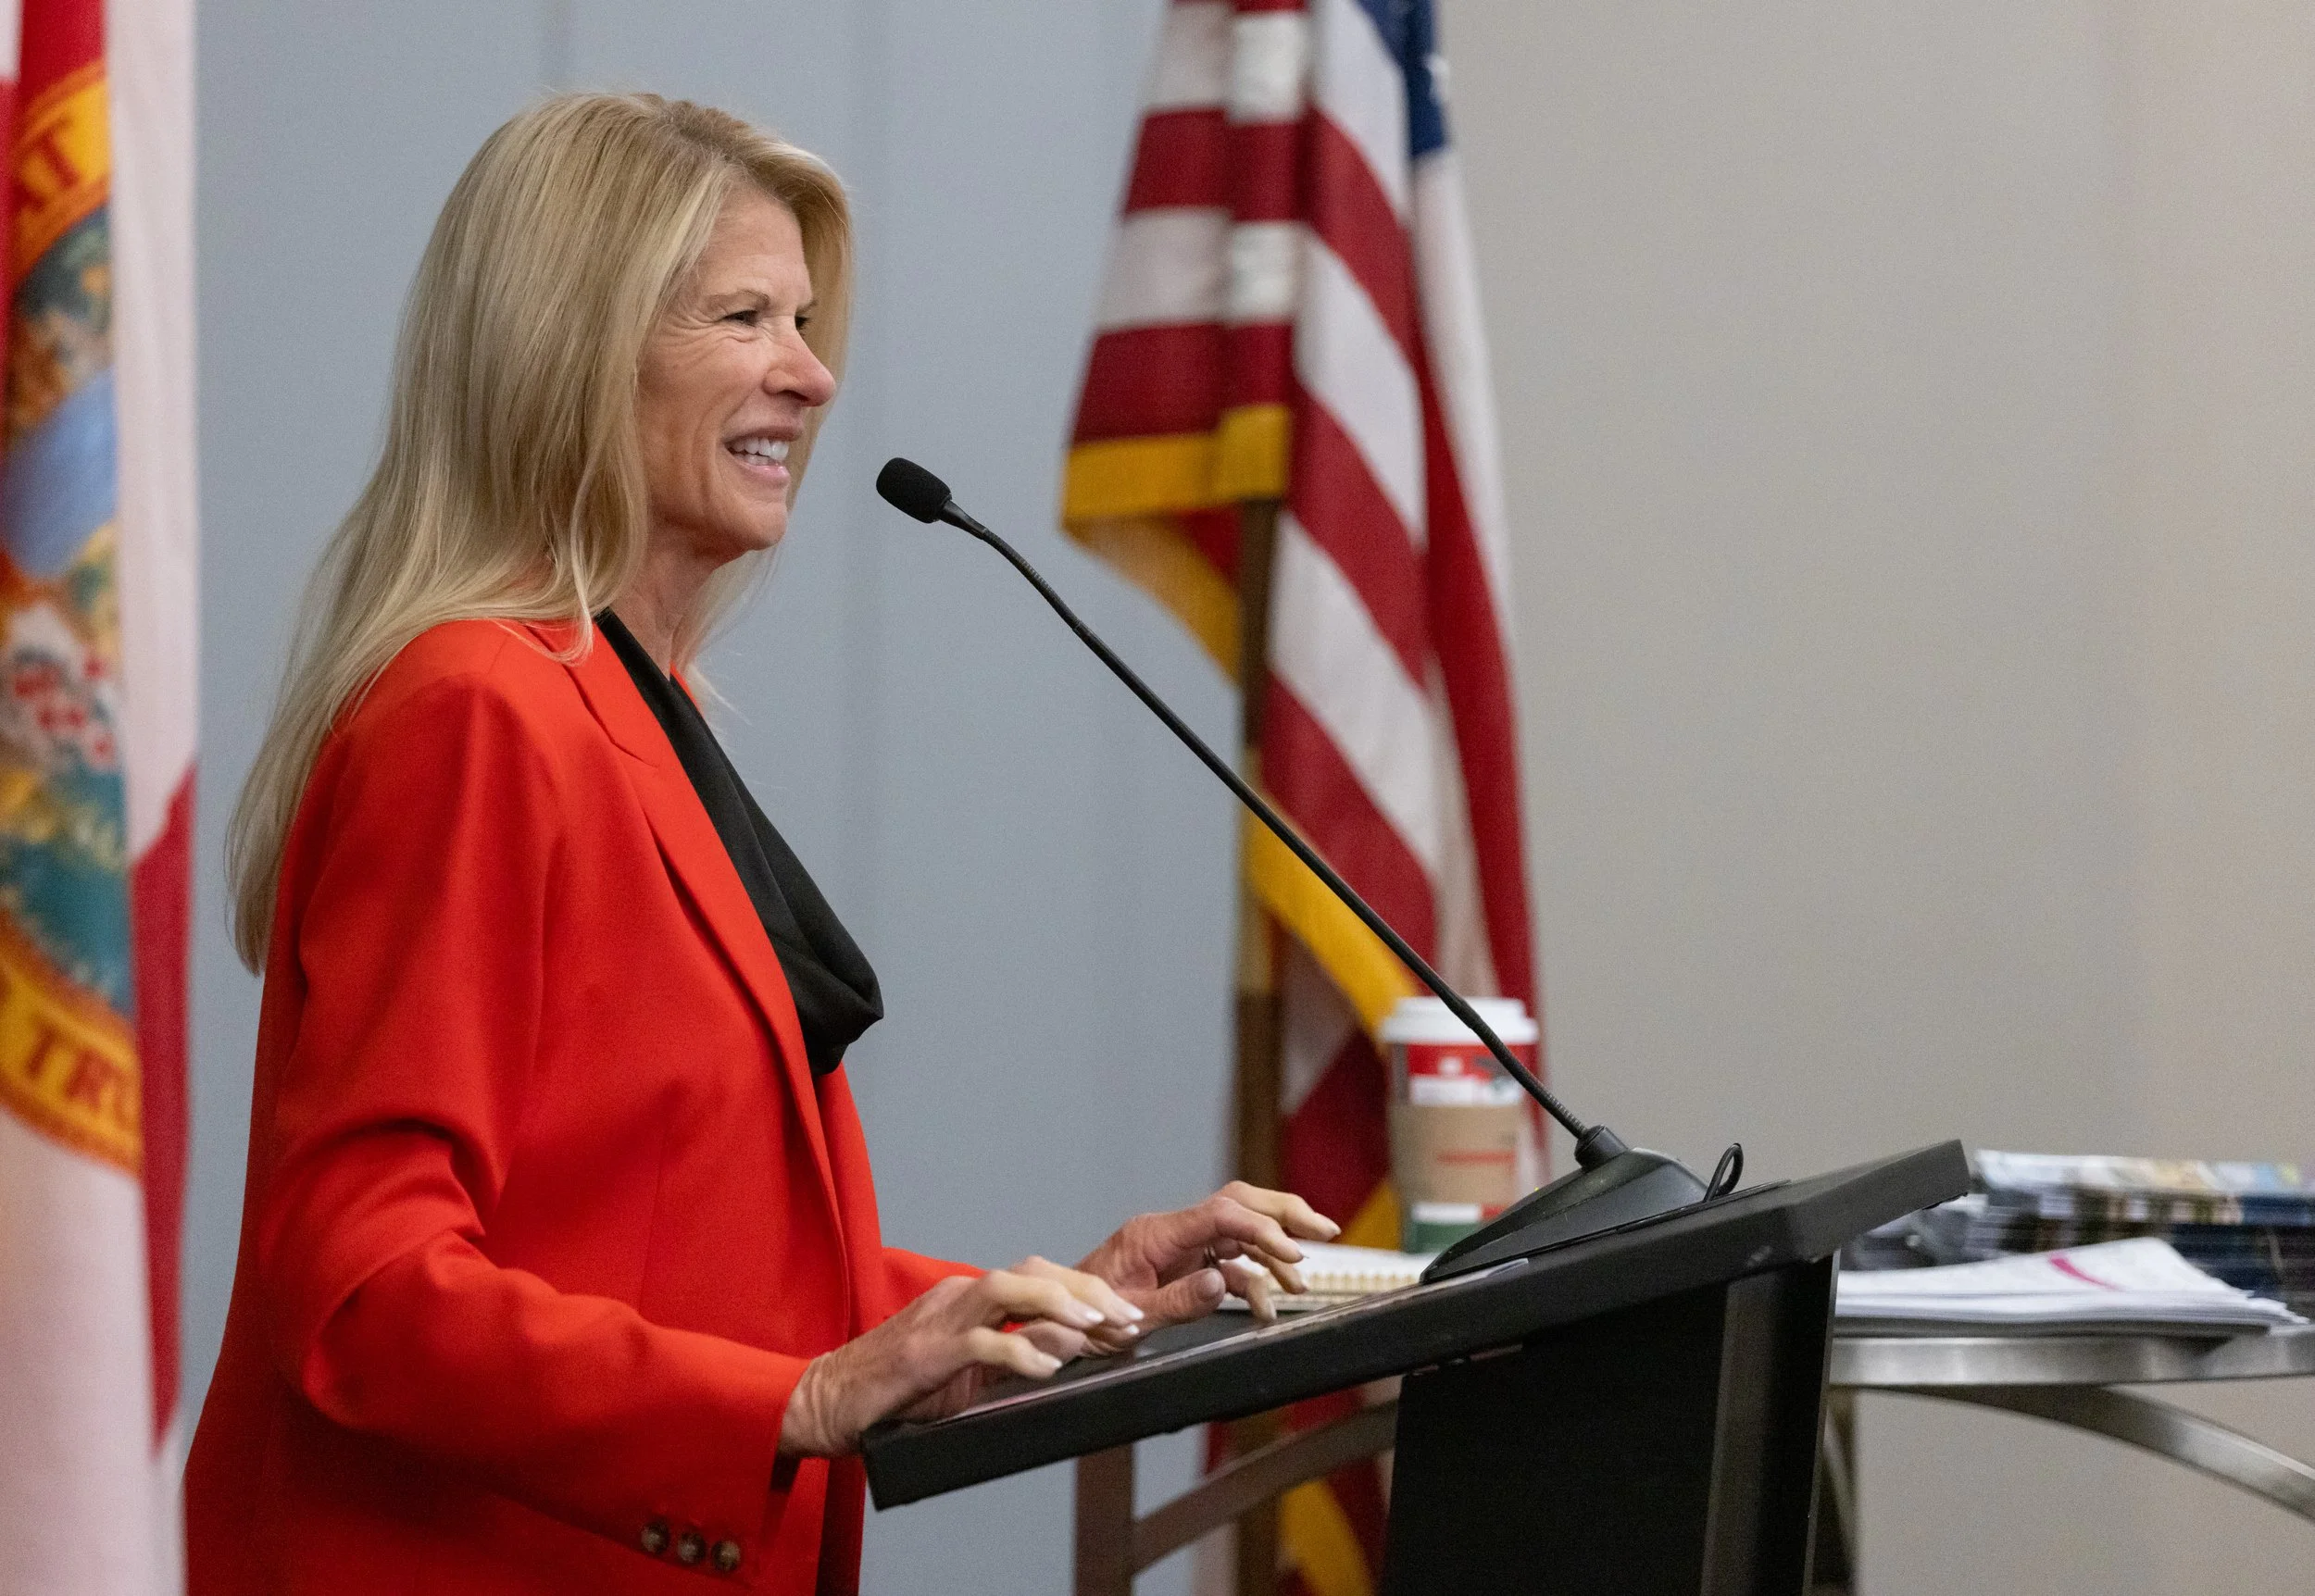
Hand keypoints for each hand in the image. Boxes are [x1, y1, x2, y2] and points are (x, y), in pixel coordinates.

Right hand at [778, 1258, 1141, 1456]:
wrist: (826, 1402)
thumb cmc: (896, 1391)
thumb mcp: (968, 1375)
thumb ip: (1014, 1359)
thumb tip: (1068, 1351)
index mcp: (970, 1299)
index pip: (1039, 1276)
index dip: (1088, 1290)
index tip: (1129, 1313)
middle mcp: (959, 1297)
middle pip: (1032, 1270)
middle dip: (1087, 1289)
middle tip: (1129, 1315)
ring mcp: (940, 1320)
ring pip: (1007, 1288)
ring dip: (1056, 1303)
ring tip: (1095, 1327)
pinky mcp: (924, 1352)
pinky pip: (978, 1342)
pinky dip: (1017, 1350)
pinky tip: (1046, 1369)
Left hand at [1077, 1181, 1339, 1332]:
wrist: (1056, 1321)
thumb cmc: (1083, 1317)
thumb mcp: (1129, 1318)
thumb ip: (1177, 1301)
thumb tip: (1222, 1282)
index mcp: (1155, 1234)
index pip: (1220, 1216)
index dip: (1261, 1231)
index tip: (1292, 1254)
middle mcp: (1170, 1232)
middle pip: (1237, 1205)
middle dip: (1283, 1214)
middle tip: (1324, 1230)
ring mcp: (1177, 1247)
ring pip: (1237, 1233)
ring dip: (1272, 1253)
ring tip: (1300, 1282)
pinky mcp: (1180, 1266)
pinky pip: (1226, 1264)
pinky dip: (1250, 1281)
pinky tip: (1266, 1306)